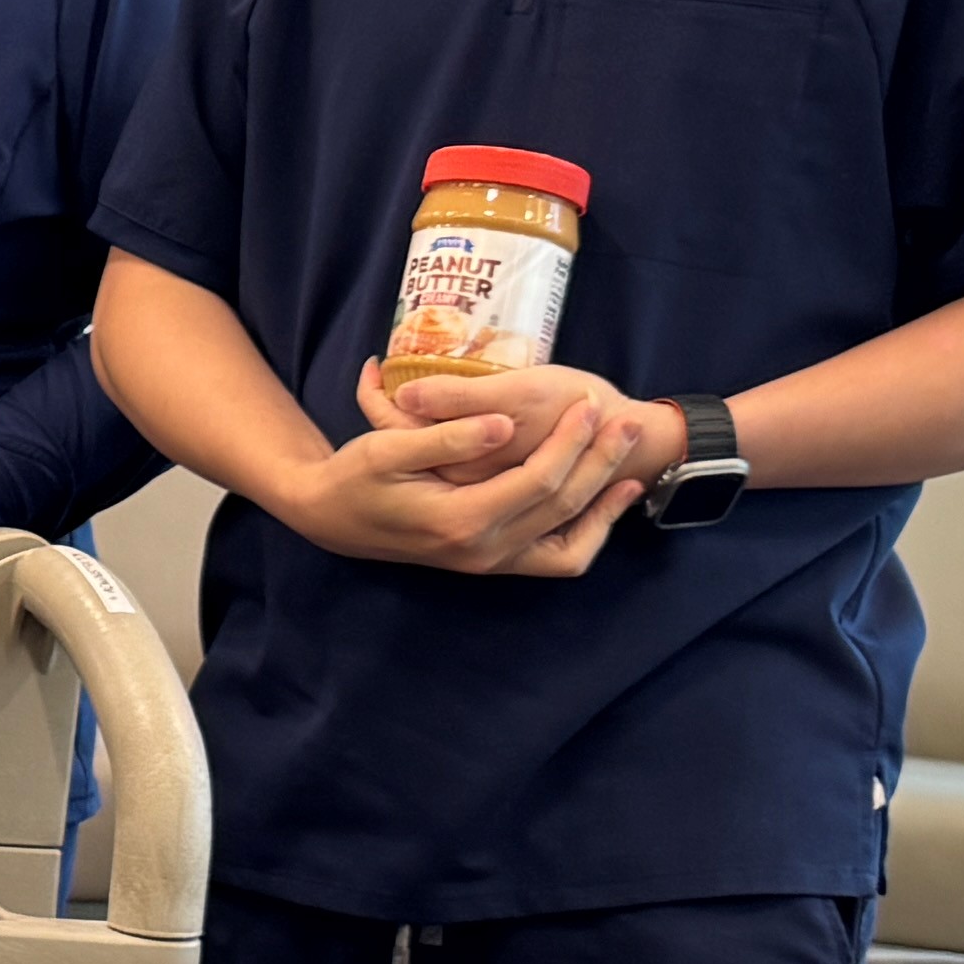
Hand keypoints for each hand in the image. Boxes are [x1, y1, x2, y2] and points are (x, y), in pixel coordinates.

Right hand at [271, 353, 653, 575]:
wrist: (331, 519)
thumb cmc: (354, 476)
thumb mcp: (387, 448)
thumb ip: (447, 436)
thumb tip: (502, 424)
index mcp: (460, 521)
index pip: (538, 481)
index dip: (571, 440)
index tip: (589, 400)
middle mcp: (483, 551)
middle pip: (563, 506)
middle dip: (600, 460)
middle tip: (626, 419)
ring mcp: (490, 563)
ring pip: (570, 542)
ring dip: (605, 503)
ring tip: (632, 466)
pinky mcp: (493, 562)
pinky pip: (556, 559)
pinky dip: (589, 532)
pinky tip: (606, 501)